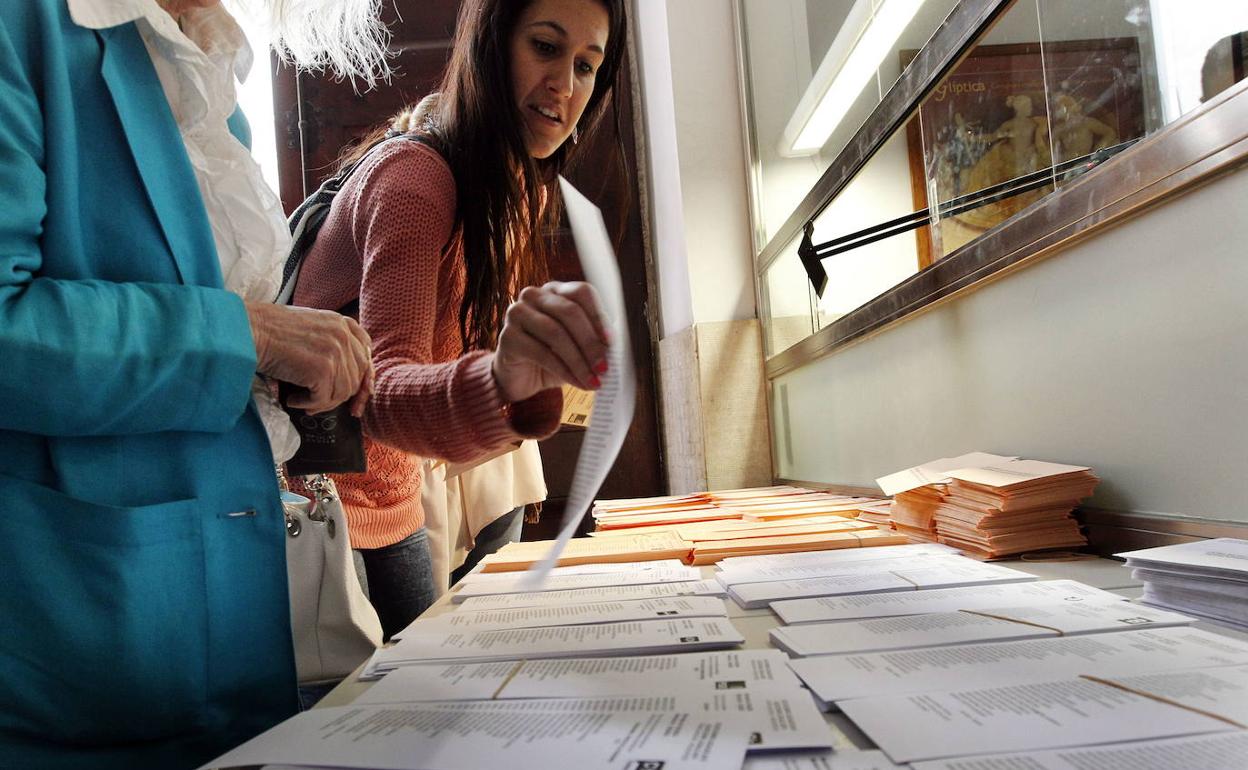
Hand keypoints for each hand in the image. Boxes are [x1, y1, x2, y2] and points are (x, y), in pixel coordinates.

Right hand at [245, 302, 373, 415]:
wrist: (249, 330)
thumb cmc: (270, 331)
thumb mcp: (309, 327)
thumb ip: (329, 342)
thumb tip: (343, 376)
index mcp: (341, 323)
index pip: (365, 352)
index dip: (364, 376)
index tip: (357, 394)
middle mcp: (342, 335)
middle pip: (357, 376)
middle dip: (342, 396)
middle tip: (319, 404)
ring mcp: (335, 351)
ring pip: (343, 392)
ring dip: (322, 402)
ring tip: (301, 400)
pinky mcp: (323, 369)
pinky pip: (324, 399)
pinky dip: (308, 404)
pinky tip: (293, 399)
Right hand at [491, 281, 610, 402]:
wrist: (521, 378)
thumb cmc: (553, 358)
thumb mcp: (578, 346)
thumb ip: (595, 340)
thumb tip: (616, 346)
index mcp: (556, 291)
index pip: (581, 292)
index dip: (598, 315)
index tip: (611, 341)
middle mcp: (534, 296)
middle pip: (569, 311)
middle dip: (590, 343)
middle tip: (605, 367)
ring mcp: (517, 313)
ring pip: (555, 333)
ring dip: (579, 361)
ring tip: (593, 380)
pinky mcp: (507, 336)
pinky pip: (541, 353)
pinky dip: (564, 371)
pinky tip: (577, 383)